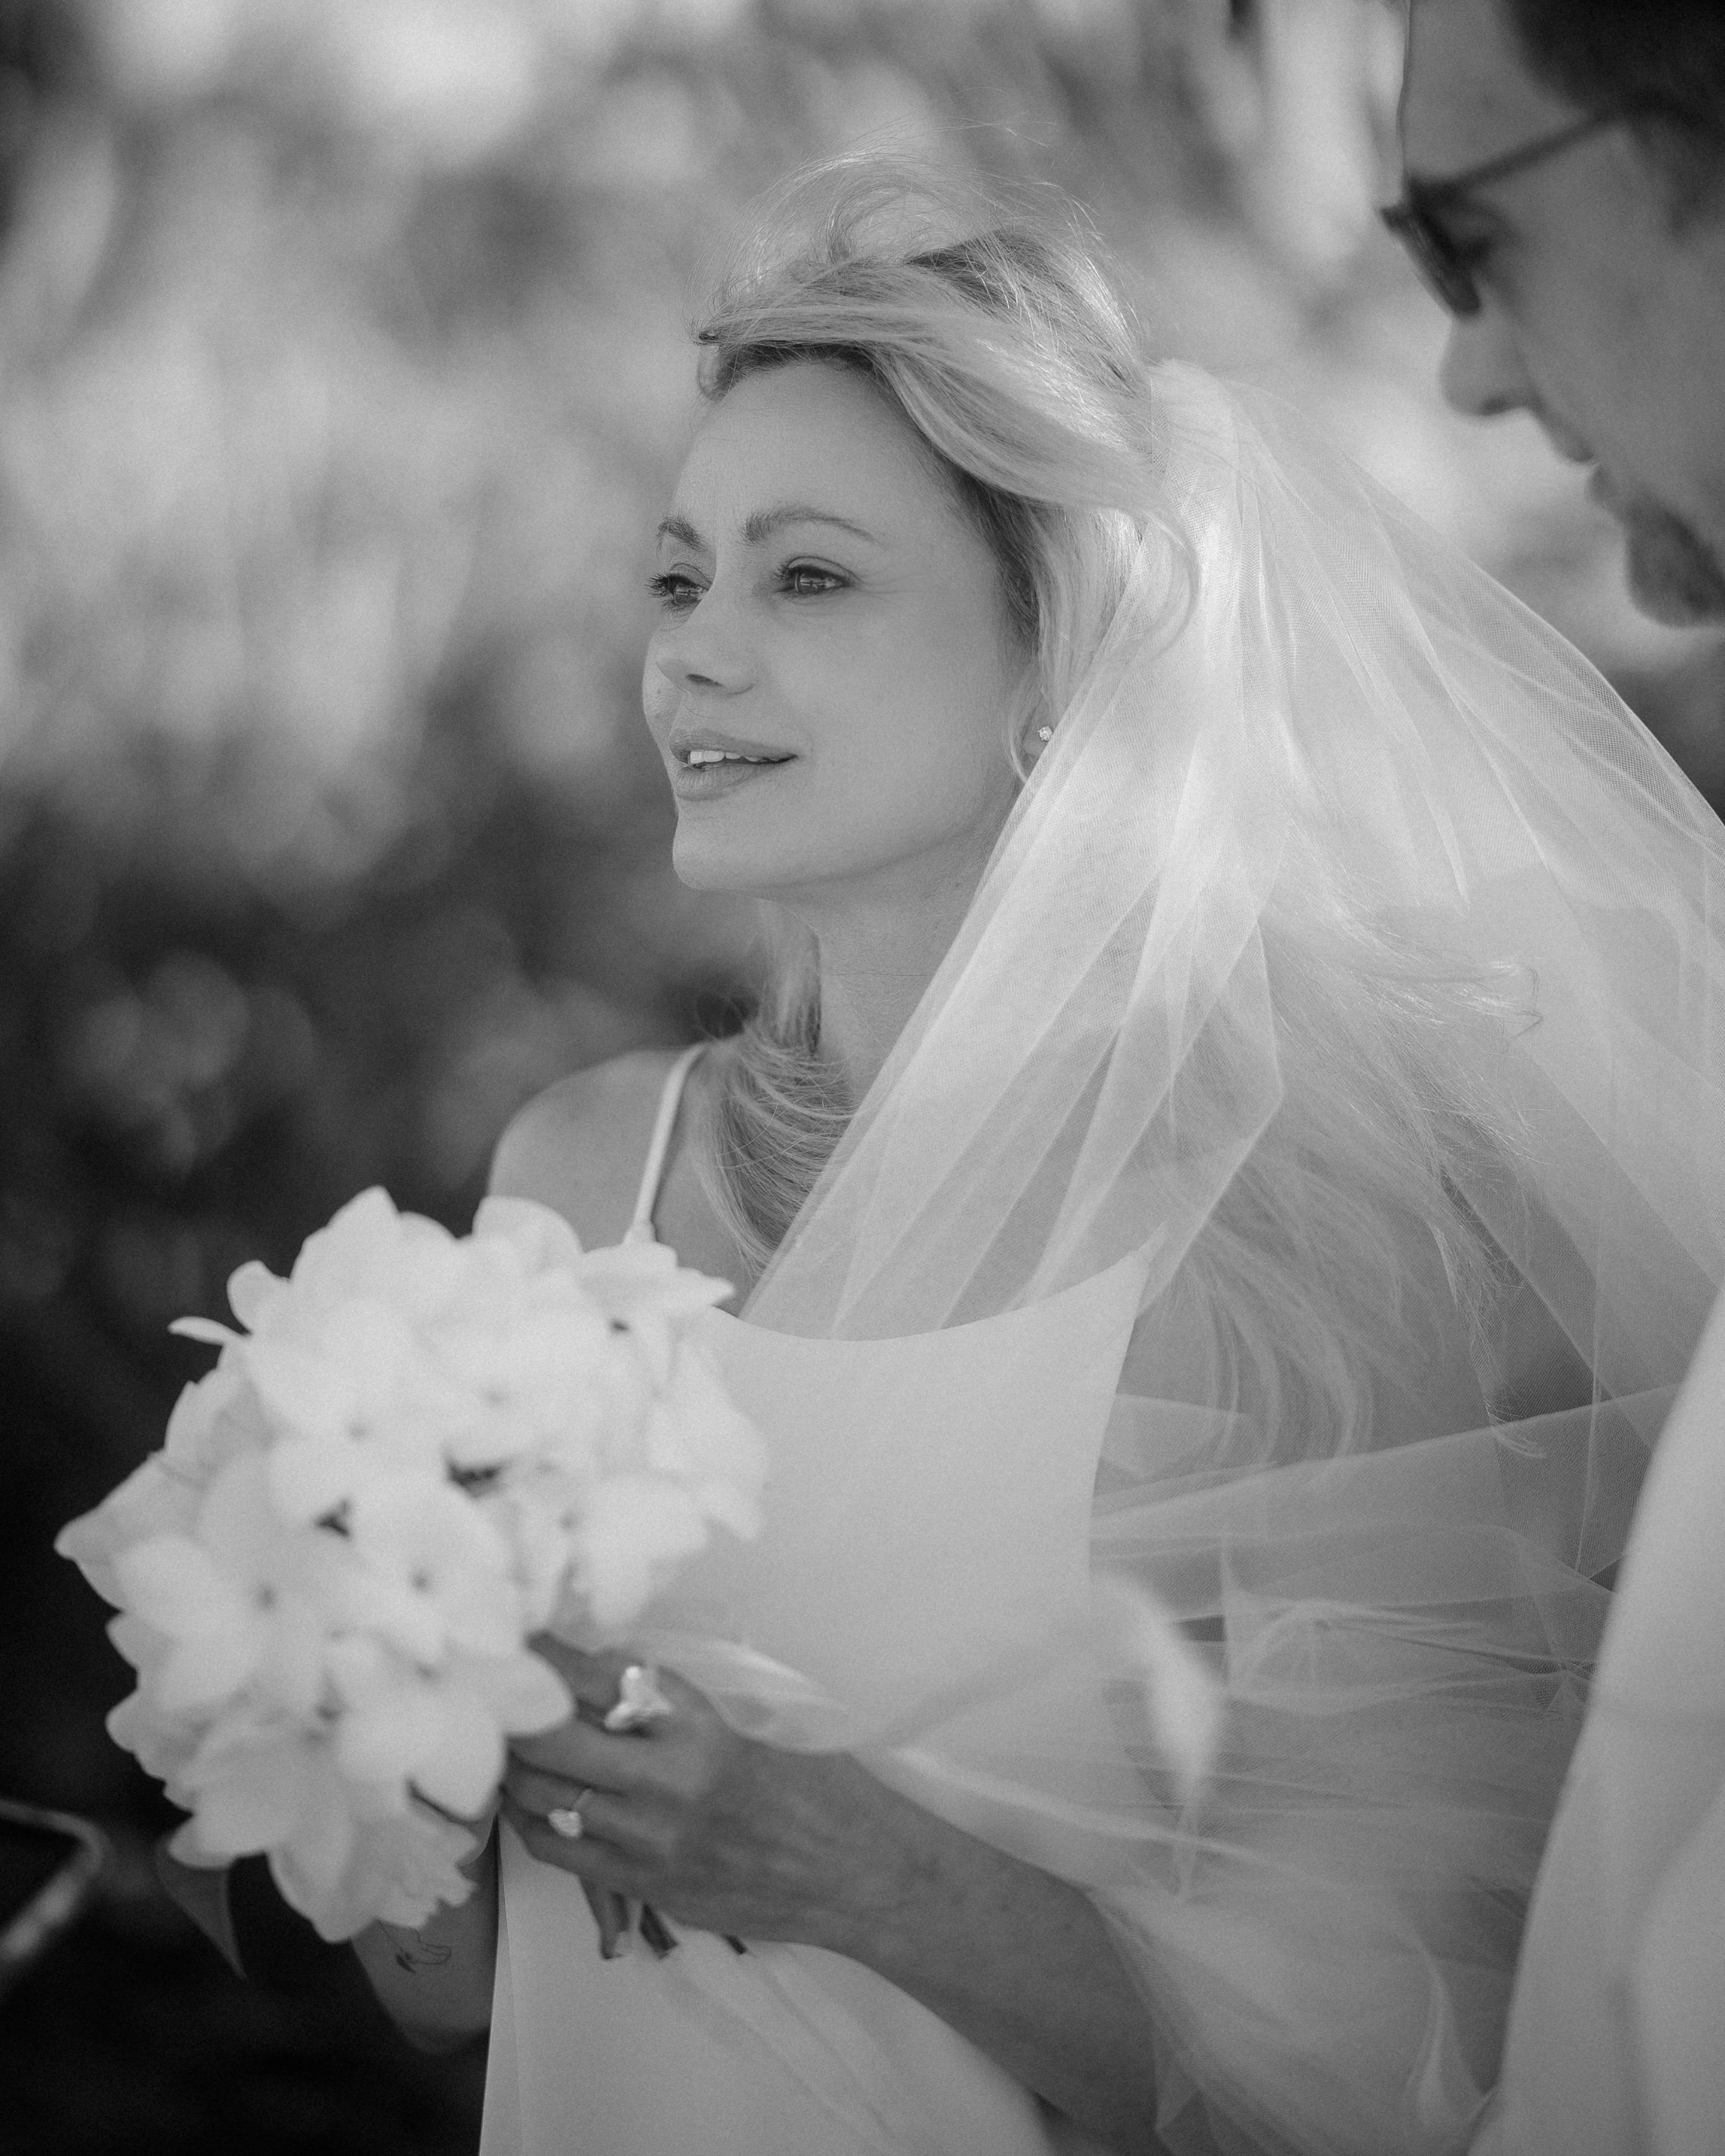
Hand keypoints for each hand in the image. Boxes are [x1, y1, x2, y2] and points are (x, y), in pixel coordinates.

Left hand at [501, 1641, 900, 1951]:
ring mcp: (650, 1841)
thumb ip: (671, 1705)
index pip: (599, 1676)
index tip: (519, 1637)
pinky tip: (531, 1799)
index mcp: (700, 1724)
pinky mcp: (643, 1886)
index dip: (549, 1655)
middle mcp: (668, 1780)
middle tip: (495, 1688)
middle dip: (515, 1708)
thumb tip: (597, 1674)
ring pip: (543, 1794)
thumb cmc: (810, 1785)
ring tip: (504, 1740)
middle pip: (552, 1736)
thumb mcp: (743, 1723)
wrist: (850, 1872)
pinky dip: (532, 1817)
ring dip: (515, 1764)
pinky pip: (559, 1849)